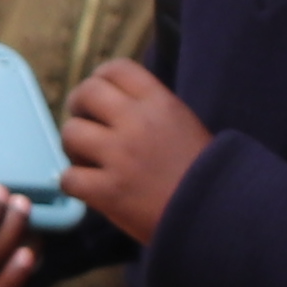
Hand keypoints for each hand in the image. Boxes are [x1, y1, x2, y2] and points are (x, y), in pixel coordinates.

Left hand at [56, 62, 205, 240]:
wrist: (217, 216)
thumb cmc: (204, 175)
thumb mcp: (185, 125)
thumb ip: (152, 110)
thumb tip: (115, 103)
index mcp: (160, 102)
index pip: (116, 69)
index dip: (99, 79)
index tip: (98, 95)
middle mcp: (137, 122)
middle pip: (87, 93)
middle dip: (78, 107)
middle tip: (84, 124)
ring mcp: (120, 156)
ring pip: (70, 132)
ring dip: (72, 145)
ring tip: (86, 159)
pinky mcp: (108, 191)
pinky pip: (69, 177)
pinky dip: (73, 183)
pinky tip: (88, 188)